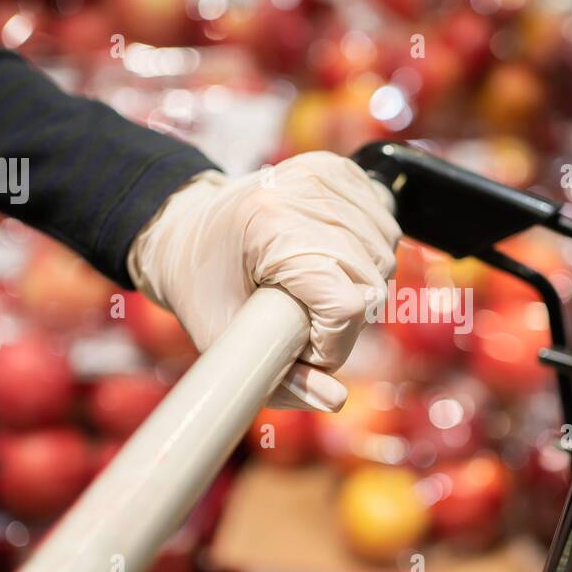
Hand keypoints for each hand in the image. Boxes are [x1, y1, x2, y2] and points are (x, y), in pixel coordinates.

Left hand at [128, 151, 400, 410]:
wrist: (186, 228)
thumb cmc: (201, 287)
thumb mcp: (224, 341)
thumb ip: (281, 382)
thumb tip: (336, 401)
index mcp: (269, 227)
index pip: (345, 304)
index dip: (333, 343)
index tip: (305, 350)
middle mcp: (302, 192)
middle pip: (370, 281)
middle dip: (346, 320)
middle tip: (305, 322)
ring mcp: (324, 176)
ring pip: (384, 255)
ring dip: (360, 286)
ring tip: (315, 289)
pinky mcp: (339, 169)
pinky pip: (385, 225)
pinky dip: (368, 252)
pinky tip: (332, 258)